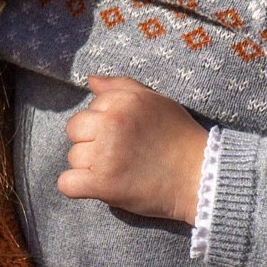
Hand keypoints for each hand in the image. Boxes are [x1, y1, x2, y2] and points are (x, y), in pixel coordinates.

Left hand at [57, 76, 209, 224]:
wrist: (199, 177)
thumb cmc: (179, 137)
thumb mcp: (156, 101)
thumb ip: (121, 86)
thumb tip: (90, 80)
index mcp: (123, 101)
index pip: (91, 106)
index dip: (106, 121)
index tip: (127, 134)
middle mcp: (112, 123)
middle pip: (74, 129)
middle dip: (91, 141)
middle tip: (118, 153)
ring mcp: (105, 154)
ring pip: (73, 157)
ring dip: (90, 166)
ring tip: (118, 170)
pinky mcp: (103, 184)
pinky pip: (67, 183)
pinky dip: (77, 187)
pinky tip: (96, 186)